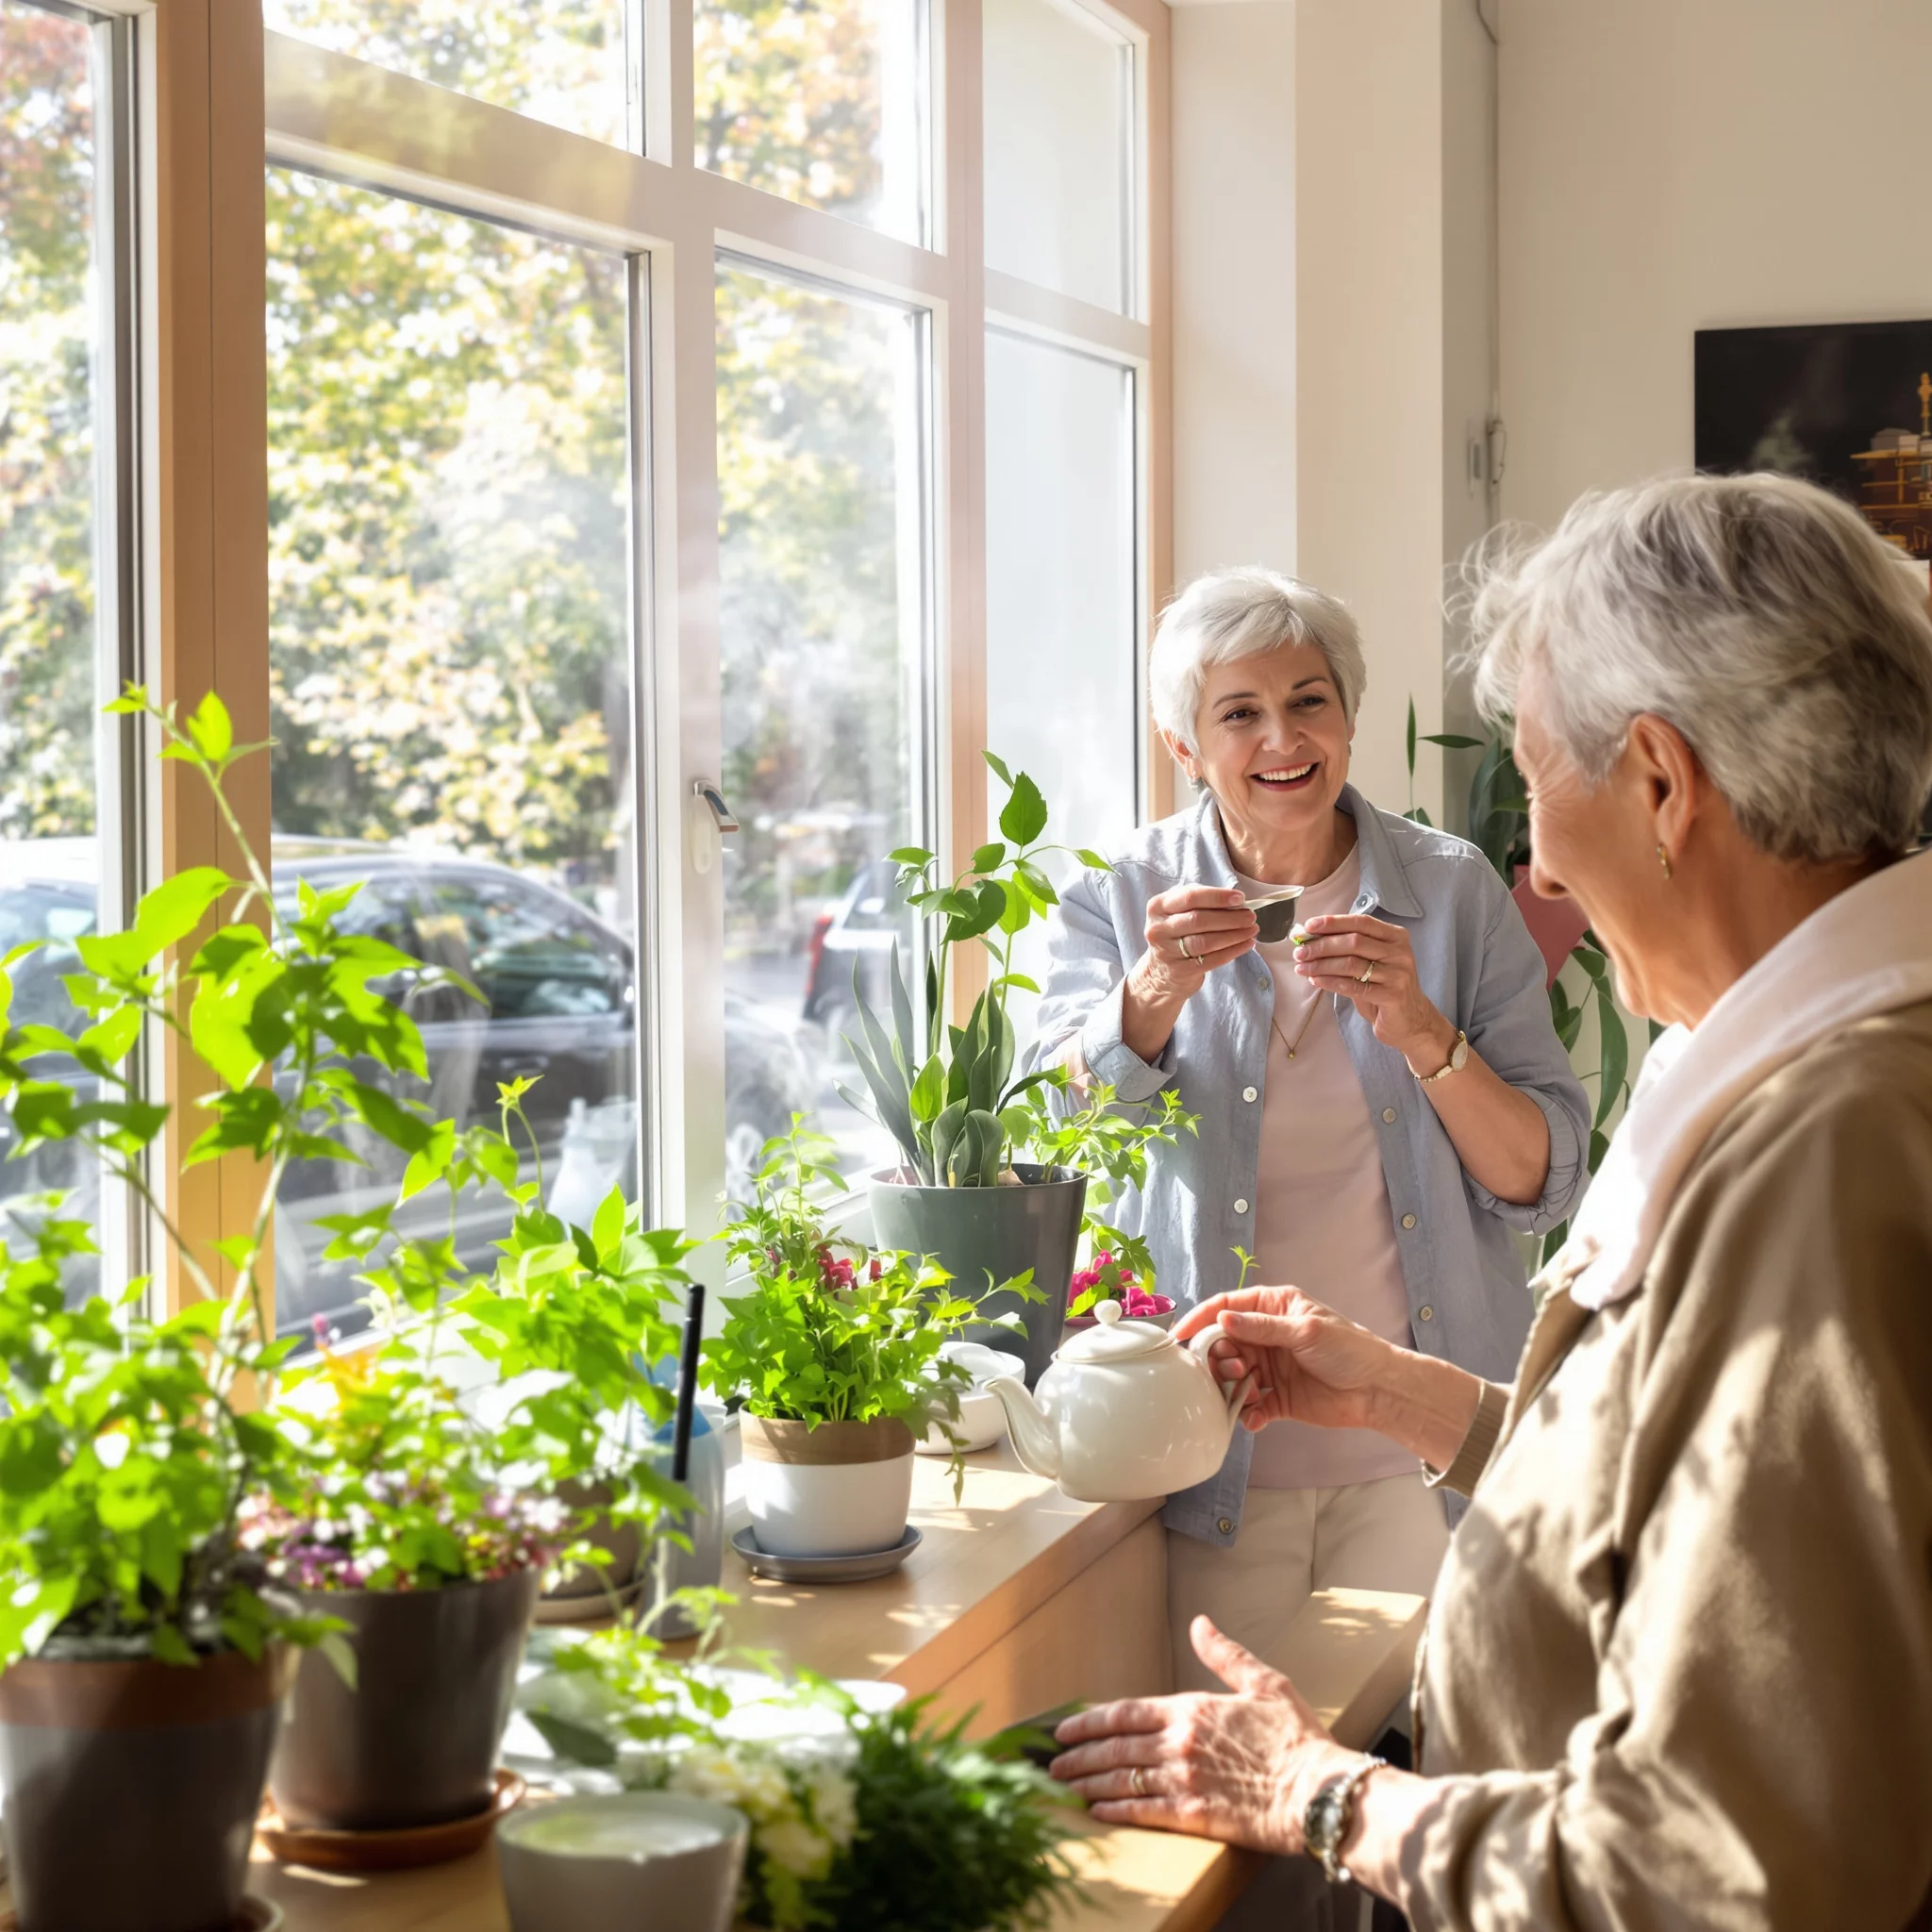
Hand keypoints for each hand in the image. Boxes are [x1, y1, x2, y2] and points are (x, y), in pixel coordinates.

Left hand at [1049, 1616, 1351, 1852]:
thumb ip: (1225, 1654)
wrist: (1319, 1791)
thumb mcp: (1264, 1683)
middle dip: (1079, 1756)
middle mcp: (1179, 1743)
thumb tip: (1200, 1623)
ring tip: (1063, 1788)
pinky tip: (1097, 1813)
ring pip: (1121, 1780)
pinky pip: (1143, 1811)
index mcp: (1192, 1709)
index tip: (1064, 1729)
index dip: (1089, 1721)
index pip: (1125, 1712)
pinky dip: (1116, 1811)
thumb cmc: (1296, 1739)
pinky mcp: (1194, 1815)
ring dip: (1088, 1783)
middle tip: (1051, 1764)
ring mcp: (1183, 1780)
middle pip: (1114, 1748)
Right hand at [1132, 886, 1257, 1003]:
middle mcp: (1158, 928)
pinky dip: (1232, 951)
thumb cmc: (1177, 933)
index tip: (1240, 898)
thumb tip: (1236, 902)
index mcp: (1158, 906)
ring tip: (1252, 930)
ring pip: (1205, 941)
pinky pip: (1211, 960)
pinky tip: (1246, 944)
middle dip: (1230, 917)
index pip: (1190, 897)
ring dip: (1234, 935)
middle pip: (1198, 919)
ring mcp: (1166, 951)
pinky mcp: (1180, 970)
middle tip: (1250, 916)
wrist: (1162, 971)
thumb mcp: (1179, 911)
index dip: (1217, 897)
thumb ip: (1202, 901)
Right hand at [1176, 1286, 1398, 1434]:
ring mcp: (1270, 1368)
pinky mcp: (1276, 1398)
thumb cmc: (1349, 1349)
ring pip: (1232, 1376)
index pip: (1227, 1308)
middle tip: (1233, 1371)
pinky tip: (1253, 1418)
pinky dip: (1246, 1413)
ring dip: (1232, 1387)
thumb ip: (1261, 1327)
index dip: (1202, 1319)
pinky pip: (1249, 1406)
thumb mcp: (1305, 1330)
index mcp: (1273, 1308)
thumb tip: (1222, 1321)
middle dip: (1219, 1359)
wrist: (1378, 1390)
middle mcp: (1266, 1336)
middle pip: (1223, 1345)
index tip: (1180, 1336)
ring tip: (1249, 1393)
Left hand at [1293, 914, 1455, 1070]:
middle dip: (1321, 946)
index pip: (1361, 922)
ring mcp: (1398, 973)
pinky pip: (1352, 986)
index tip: (1309, 926)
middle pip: (1353, 942)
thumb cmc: (1386, 988)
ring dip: (1321, 965)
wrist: (1411, 1021)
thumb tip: (1312, 939)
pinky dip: (1330, 982)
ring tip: (1302, 968)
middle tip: (1300, 952)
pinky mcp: (1392, 995)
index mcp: (1395, 937)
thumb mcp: (1373, 963)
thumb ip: (1350, 949)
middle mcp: (1399, 952)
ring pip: (1350, 964)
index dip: (1333, 923)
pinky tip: (1315, 980)